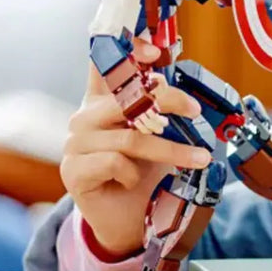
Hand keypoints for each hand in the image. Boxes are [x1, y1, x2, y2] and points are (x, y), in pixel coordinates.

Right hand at [61, 39, 211, 255]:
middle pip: (125, 97)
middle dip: (167, 101)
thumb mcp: (159, 138)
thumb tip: (193, 100)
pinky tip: (132, 182)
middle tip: (196, 112)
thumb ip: (163, 115)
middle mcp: (85, 117)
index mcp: (103, 103)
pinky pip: (115, 162)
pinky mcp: (73, 170)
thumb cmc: (145, 175)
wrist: (128, 220)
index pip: (106, 66)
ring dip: (170, 150)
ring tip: (198, 159)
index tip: (154, 50)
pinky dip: (134, 174)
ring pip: (129, 137)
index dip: (126, 51)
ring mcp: (74, 144)